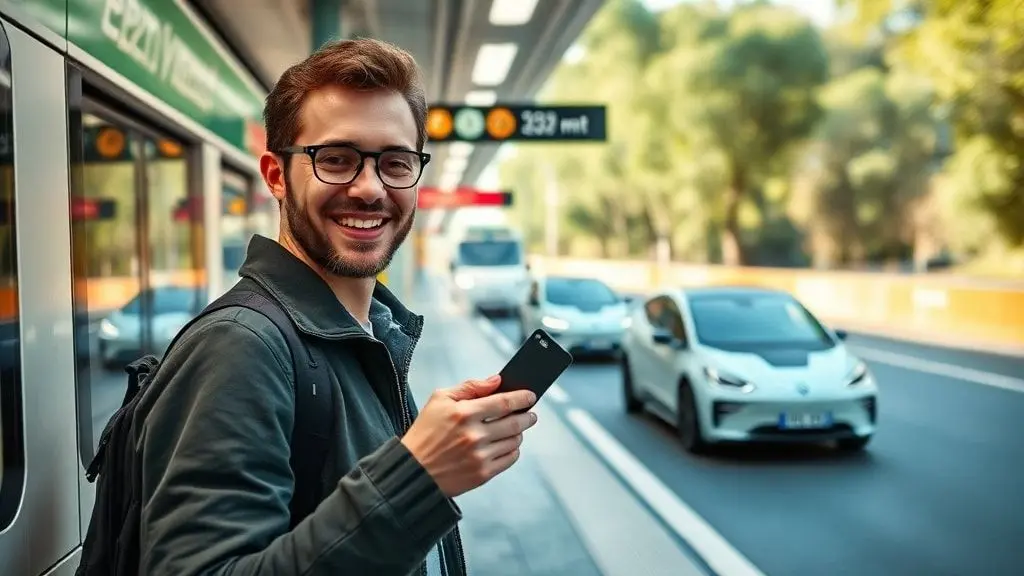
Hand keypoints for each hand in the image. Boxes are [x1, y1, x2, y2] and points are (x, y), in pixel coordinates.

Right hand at [400, 375, 537, 496]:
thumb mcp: (439, 399)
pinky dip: (513, 449)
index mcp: (464, 413)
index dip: (522, 397)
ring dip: (519, 432)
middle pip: (515, 422)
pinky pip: (510, 458)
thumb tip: (496, 381)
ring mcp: (480, 456)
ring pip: (515, 440)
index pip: (504, 402)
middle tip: (530, 413)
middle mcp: (474, 435)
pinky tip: (506, 444)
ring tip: (515, 428)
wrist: (413, 470)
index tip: (530, 396)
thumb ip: (470, 387)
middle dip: (527, 416)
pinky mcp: (482, 474)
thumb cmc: (425, 432)